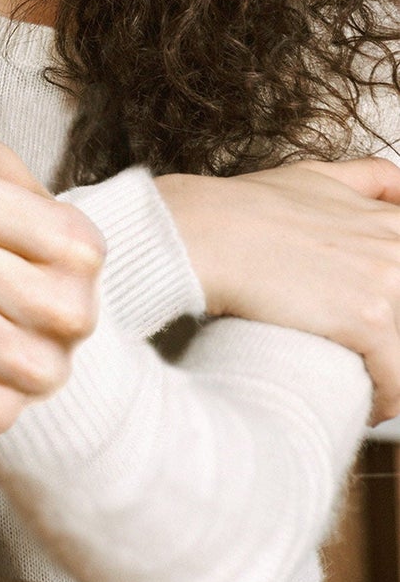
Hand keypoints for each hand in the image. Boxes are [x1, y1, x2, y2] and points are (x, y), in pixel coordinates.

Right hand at [157, 158, 399, 422]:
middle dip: (392, 337)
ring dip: (393, 374)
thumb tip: (397, 185)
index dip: (392, 300)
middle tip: (368, 354)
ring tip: (369, 388)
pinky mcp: (370, 318)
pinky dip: (386, 400)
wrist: (201, 232)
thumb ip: (363, 178)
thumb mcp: (310, 177)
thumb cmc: (240, 207)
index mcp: (389, 220)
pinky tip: (366, 405)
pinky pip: (399, 380)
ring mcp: (388, 281)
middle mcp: (397, 246)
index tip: (381, 322)